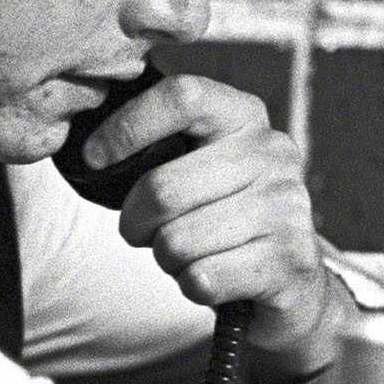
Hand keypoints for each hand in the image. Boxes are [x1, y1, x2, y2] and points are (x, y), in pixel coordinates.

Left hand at [81, 73, 348, 375]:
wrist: (291, 282)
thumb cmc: (224, 219)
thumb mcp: (199, 168)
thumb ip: (161, 148)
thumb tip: (92, 152)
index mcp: (245, 117)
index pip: (182, 96)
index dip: (126, 127)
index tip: (94, 157)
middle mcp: (273, 154)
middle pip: (163, 188)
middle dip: (135, 221)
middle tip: (143, 231)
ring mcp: (287, 207)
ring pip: (177, 241)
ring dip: (167, 258)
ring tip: (190, 254)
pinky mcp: (288, 261)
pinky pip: (201, 279)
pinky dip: (193, 286)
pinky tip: (215, 278)